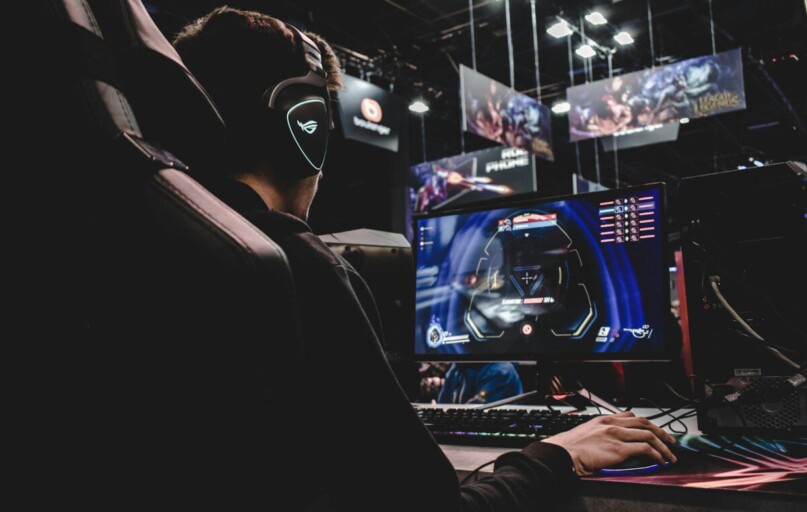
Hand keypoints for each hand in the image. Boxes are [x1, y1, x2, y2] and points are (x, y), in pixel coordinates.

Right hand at [542, 411, 676, 475]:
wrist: (562, 454)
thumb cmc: (569, 448)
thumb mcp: (585, 433)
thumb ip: (600, 433)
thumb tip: (610, 442)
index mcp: (603, 420)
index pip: (630, 415)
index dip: (646, 423)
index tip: (653, 430)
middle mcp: (612, 424)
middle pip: (644, 423)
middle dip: (661, 432)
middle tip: (670, 440)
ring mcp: (617, 436)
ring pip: (649, 435)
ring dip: (663, 446)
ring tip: (670, 455)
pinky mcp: (619, 450)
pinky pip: (645, 449)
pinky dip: (657, 455)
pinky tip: (660, 461)